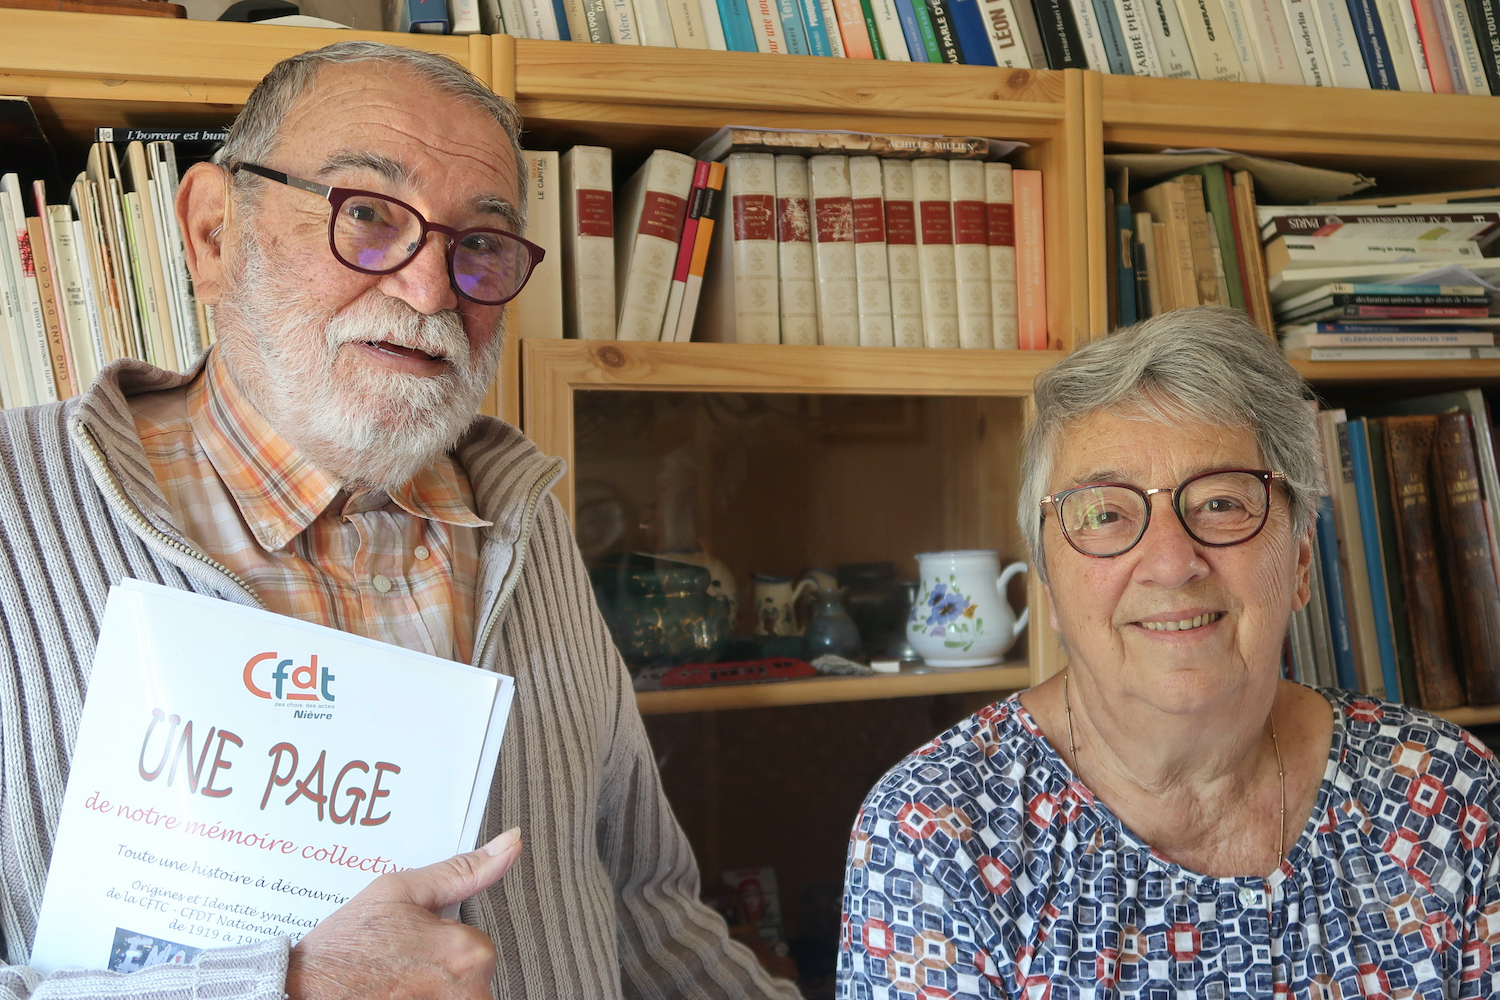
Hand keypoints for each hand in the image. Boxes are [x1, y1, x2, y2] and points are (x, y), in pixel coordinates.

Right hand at [285, 827, 522, 999]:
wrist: (302, 994)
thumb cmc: (345, 948)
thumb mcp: (401, 890)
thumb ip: (463, 869)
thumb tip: (510, 843)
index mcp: (469, 952)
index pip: (474, 941)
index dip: (438, 936)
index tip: (407, 942)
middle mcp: (469, 993)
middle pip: (467, 972)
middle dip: (435, 966)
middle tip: (394, 963)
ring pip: (453, 993)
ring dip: (425, 986)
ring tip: (388, 983)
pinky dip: (417, 997)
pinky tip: (390, 993)